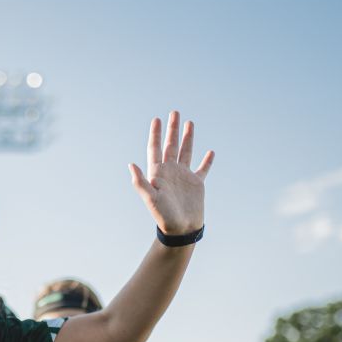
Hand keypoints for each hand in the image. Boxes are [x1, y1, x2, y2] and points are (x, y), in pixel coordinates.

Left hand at [128, 111, 213, 235]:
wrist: (180, 229)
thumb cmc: (163, 215)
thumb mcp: (150, 198)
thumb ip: (140, 182)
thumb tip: (131, 164)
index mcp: (158, 172)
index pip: (155, 148)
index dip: (155, 134)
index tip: (156, 119)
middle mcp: (170, 171)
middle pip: (171, 145)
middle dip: (172, 129)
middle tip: (174, 112)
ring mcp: (184, 176)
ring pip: (186, 152)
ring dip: (188, 137)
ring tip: (189, 123)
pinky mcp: (196, 184)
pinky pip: (203, 169)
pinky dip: (207, 160)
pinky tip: (210, 152)